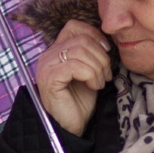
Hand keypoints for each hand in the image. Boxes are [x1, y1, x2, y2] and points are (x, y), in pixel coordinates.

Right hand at [35, 20, 111, 135]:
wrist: (71, 126)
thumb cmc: (80, 100)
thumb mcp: (89, 71)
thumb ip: (91, 54)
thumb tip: (106, 41)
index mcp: (56, 50)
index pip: (73, 26)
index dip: (94, 34)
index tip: (105, 51)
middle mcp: (48, 55)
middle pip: (82, 39)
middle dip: (101, 57)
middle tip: (106, 75)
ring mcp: (47, 66)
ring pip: (80, 51)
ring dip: (98, 68)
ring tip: (100, 82)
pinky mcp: (50, 78)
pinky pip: (75, 65)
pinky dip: (90, 75)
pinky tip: (93, 86)